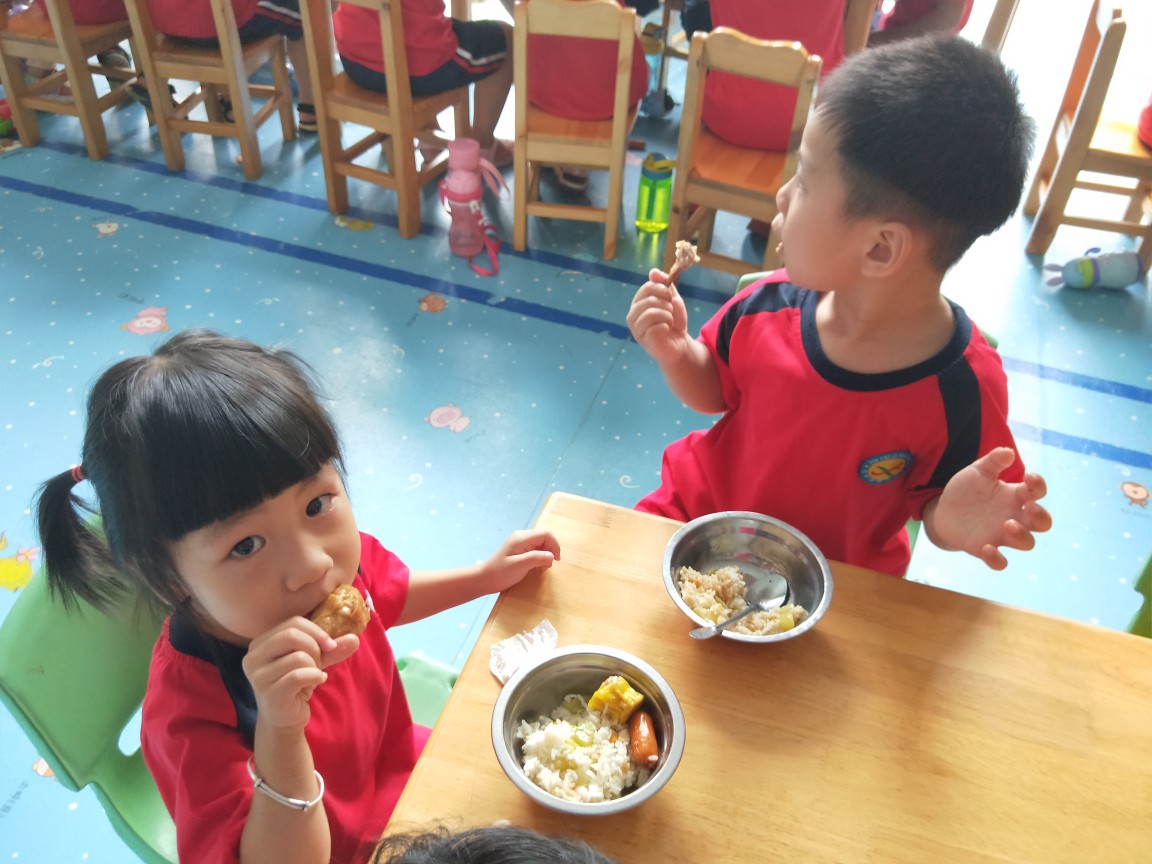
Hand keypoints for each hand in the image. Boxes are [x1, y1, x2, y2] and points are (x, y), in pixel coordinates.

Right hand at [242, 619, 359, 730]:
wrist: (284, 720)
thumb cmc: (295, 685)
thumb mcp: (314, 661)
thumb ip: (331, 649)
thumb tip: (355, 639)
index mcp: (261, 643)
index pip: (292, 623)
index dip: (317, 631)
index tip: (331, 645)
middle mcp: (253, 657)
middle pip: (291, 635)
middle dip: (315, 648)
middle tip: (319, 663)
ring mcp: (258, 676)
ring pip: (298, 656)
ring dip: (315, 666)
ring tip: (314, 675)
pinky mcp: (269, 693)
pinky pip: (298, 676)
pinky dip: (314, 676)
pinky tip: (317, 681)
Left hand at [481, 529, 560, 593]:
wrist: (485, 579)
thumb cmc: (500, 573)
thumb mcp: (519, 566)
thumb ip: (536, 558)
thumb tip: (552, 555)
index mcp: (522, 538)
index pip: (546, 534)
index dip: (554, 545)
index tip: (556, 560)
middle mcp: (522, 537)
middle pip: (544, 538)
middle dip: (550, 551)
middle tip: (547, 566)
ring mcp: (520, 543)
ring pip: (541, 544)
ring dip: (546, 555)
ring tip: (542, 568)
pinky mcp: (520, 550)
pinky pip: (535, 550)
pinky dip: (540, 558)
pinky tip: (537, 567)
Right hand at [627, 268, 693, 367]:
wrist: (680, 343)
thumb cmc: (674, 322)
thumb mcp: (672, 299)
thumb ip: (664, 284)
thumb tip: (653, 271)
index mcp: (638, 303)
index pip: (648, 287)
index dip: (663, 289)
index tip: (671, 297)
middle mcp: (632, 315)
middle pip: (649, 299)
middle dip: (667, 304)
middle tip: (671, 313)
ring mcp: (636, 329)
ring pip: (652, 312)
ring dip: (668, 316)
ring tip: (669, 322)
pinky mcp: (643, 340)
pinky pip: (657, 326)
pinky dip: (667, 327)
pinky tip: (666, 331)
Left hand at [927, 447, 1051, 569]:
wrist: (943, 511)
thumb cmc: (967, 490)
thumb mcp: (977, 472)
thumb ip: (992, 462)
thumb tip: (1008, 452)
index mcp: (1015, 496)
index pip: (1037, 492)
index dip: (1039, 485)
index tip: (1029, 477)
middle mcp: (1014, 517)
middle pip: (1042, 523)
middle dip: (1041, 517)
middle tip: (1030, 508)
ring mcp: (1001, 535)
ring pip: (1026, 543)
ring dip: (1022, 536)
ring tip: (1008, 525)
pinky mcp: (985, 549)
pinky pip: (1000, 562)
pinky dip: (997, 559)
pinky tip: (986, 548)